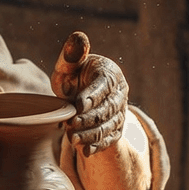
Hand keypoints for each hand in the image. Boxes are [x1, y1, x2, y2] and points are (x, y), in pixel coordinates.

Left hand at [51, 31, 128, 156]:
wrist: (79, 96)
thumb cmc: (72, 77)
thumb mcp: (68, 66)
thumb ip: (71, 54)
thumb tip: (78, 37)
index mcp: (110, 73)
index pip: (104, 85)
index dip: (92, 96)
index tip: (77, 104)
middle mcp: (120, 93)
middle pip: (109, 108)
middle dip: (90, 118)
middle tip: (71, 124)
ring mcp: (120, 112)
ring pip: (110, 125)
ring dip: (91, 134)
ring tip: (72, 139)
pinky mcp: (116, 127)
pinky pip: (111, 138)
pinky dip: (99, 146)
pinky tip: (85, 151)